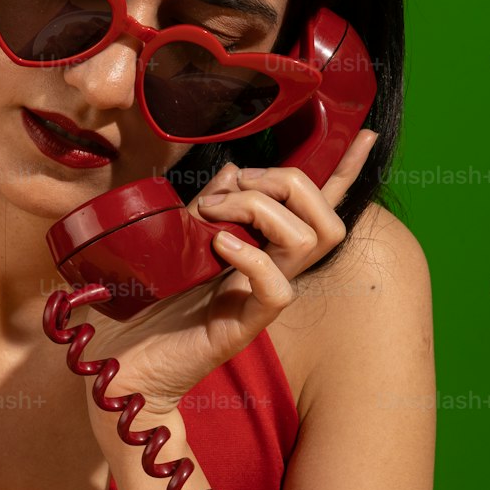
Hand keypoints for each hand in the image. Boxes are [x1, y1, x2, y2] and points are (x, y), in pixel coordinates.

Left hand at [71, 129, 379, 426]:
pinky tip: (218, 245)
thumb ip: (212, 200)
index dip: (346, 171)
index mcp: (266, 246)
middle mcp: (275, 270)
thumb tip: (233, 167)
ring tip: (215, 215)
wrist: (125, 357)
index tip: (364, 132)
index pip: (319, 207)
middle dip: (285, 182)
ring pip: (307, 242)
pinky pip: (277, 287)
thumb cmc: (150, 298)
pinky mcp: (245, 325)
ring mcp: (263, 298)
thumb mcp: (180, 233)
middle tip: (228, 186)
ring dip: (259, 208)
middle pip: (327, 219)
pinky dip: (251, 255)